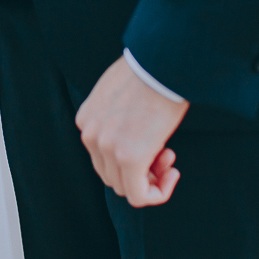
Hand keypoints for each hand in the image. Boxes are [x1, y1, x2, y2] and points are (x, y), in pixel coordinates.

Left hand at [75, 57, 188, 206]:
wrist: (161, 61)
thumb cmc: (150, 70)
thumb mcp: (120, 91)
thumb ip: (117, 115)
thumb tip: (134, 133)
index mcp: (86, 119)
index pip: (102, 157)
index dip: (129, 158)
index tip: (154, 145)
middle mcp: (90, 135)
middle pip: (112, 175)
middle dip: (141, 171)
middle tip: (166, 153)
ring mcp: (107, 148)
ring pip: (125, 187)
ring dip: (151, 180)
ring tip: (171, 157)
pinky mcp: (129, 157)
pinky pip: (139, 196)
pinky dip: (157, 193)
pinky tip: (173, 175)